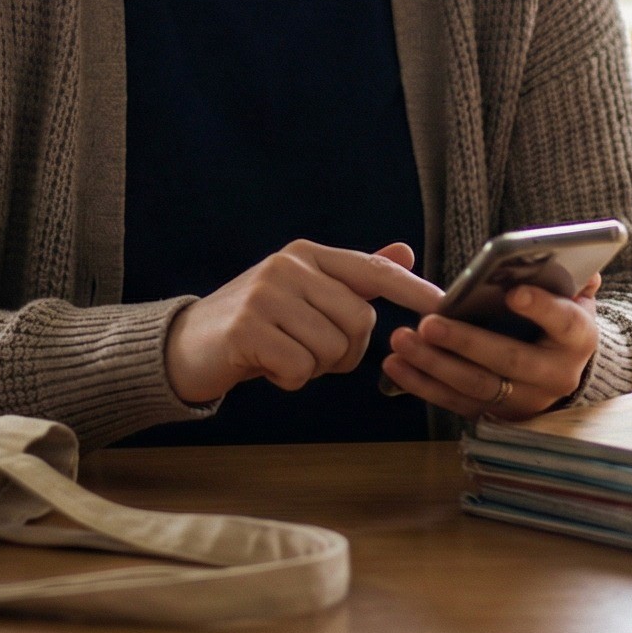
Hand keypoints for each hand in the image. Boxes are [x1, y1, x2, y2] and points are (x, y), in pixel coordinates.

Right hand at [165, 240, 441, 406]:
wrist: (187, 345)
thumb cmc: (256, 323)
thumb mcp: (305, 293)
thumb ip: (353, 278)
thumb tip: (404, 253)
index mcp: (307, 254)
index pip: (372, 270)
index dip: (412, 289)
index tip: (444, 306)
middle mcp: (288, 266)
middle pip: (359, 321)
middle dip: (345, 352)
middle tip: (312, 353)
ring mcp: (266, 295)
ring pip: (332, 349)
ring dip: (314, 367)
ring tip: (284, 355)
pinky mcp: (247, 328)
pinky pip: (300, 368)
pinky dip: (290, 379)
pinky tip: (266, 367)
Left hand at [383, 274, 602, 420]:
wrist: (560, 368)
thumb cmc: (558, 319)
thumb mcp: (572, 297)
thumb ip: (569, 275)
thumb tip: (568, 254)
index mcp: (577, 338)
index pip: (563, 322)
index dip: (540, 308)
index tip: (514, 293)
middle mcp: (555, 375)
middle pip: (509, 360)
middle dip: (466, 342)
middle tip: (429, 323)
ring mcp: (524, 399)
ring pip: (476, 385)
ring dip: (434, 364)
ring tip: (402, 341)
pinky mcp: (495, 413)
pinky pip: (455, 402)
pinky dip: (422, 385)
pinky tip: (395, 365)